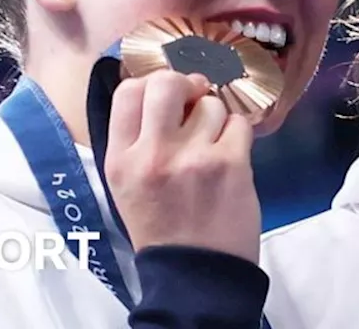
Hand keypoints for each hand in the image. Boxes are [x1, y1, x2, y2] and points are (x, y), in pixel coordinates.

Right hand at [103, 70, 260, 263]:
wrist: (195, 274)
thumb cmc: (163, 226)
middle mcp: (152, 154)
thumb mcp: (127, 184)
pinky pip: (238, 123)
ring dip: (215, 118)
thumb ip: (137, 138)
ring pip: (210, 103)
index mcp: (120, 159)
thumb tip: (166, 88)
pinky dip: (237, 135)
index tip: (168, 96)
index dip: (150, 83)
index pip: (128, 91)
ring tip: (212, 146)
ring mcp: (193, 157)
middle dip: (186, 85)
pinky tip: (229, 157)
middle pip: (166, 83)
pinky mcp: (230, 164)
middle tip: (194, 100)